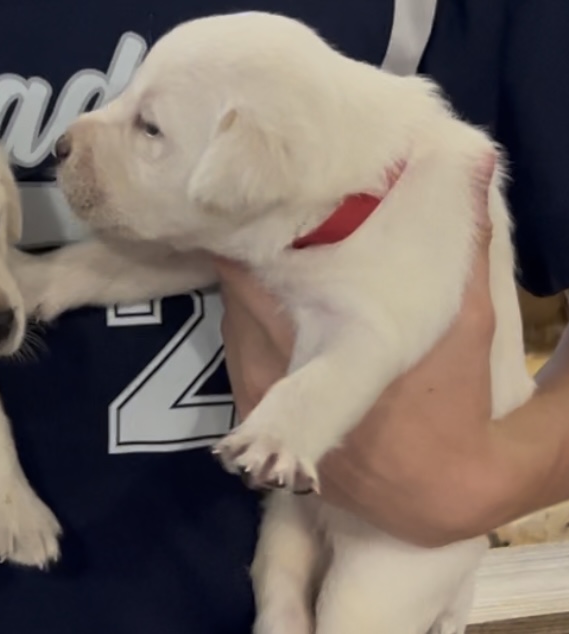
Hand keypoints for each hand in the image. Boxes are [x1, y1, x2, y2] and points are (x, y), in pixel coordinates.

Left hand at [216, 214, 499, 547]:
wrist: (434, 490)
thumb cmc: (447, 398)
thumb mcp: (462, 314)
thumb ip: (455, 239)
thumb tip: (469, 163)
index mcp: (302, 333)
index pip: (239, 265)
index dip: (245, 225)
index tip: (263, 195)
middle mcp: (262, 363)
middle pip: (231, 286)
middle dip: (252, 251)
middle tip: (277, 220)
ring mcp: (251, 392)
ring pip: (231, 319)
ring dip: (251, 290)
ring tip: (280, 262)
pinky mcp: (250, 415)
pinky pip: (236, 351)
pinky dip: (252, 328)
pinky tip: (281, 315)